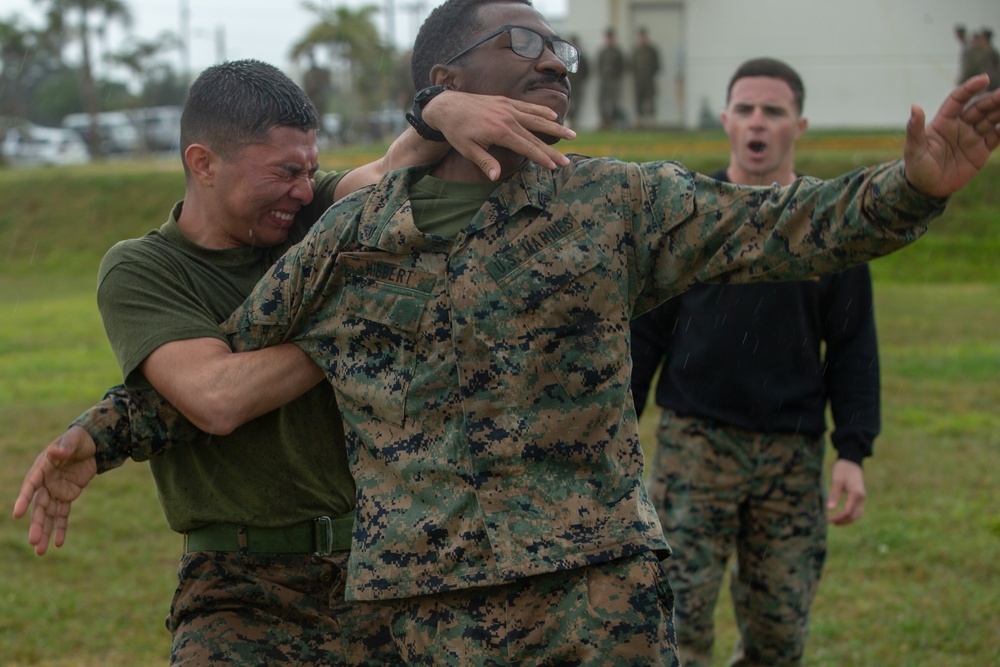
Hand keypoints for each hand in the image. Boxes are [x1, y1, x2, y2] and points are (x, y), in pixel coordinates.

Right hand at [12, 426, 97, 554]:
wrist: (91, 445)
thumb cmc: (77, 440)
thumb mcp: (72, 440)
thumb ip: (64, 447)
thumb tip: (55, 451)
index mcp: (41, 469)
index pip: (30, 486)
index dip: (24, 499)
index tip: (17, 514)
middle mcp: (45, 484)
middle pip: (39, 507)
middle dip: (36, 524)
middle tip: (32, 541)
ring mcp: (55, 492)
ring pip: (48, 515)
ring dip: (45, 532)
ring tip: (40, 552)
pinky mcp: (67, 497)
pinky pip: (63, 515)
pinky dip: (61, 528)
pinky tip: (58, 544)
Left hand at [424, 91, 574, 179]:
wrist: (447, 105)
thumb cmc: (456, 131)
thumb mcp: (467, 149)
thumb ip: (484, 161)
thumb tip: (496, 177)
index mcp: (500, 131)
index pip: (526, 147)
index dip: (541, 157)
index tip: (554, 166)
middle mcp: (507, 118)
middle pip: (536, 136)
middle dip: (552, 150)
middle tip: (566, 161)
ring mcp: (508, 107)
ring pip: (537, 118)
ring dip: (555, 127)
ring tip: (572, 134)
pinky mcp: (505, 101)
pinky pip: (527, 106)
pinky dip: (541, 110)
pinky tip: (553, 115)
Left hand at [826, 459, 866, 525]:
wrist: (851, 461)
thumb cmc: (842, 469)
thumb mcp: (837, 480)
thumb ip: (834, 494)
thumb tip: (829, 508)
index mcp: (856, 494)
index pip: (848, 511)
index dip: (838, 517)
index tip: (827, 518)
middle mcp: (861, 497)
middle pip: (854, 515)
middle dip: (843, 521)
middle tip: (830, 521)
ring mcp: (861, 497)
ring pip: (857, 514)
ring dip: (847, 520)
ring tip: (835, 522)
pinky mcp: (859, 496)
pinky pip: (857, 510)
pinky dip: (850, 515)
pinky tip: (841, 516)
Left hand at [904, 74, 999, 196]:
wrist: (927, 189)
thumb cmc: (917, 167)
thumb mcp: (913, 149)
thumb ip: (915, 129)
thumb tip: (914, 106)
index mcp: (944, 121)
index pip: (958, 99)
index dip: (970, 88)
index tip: (984, 79)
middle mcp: (960, 125)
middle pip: (980, 108)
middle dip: (993, 100)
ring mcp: (972, 137)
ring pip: (991, 119)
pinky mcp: (982, 150)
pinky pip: (998, 136)